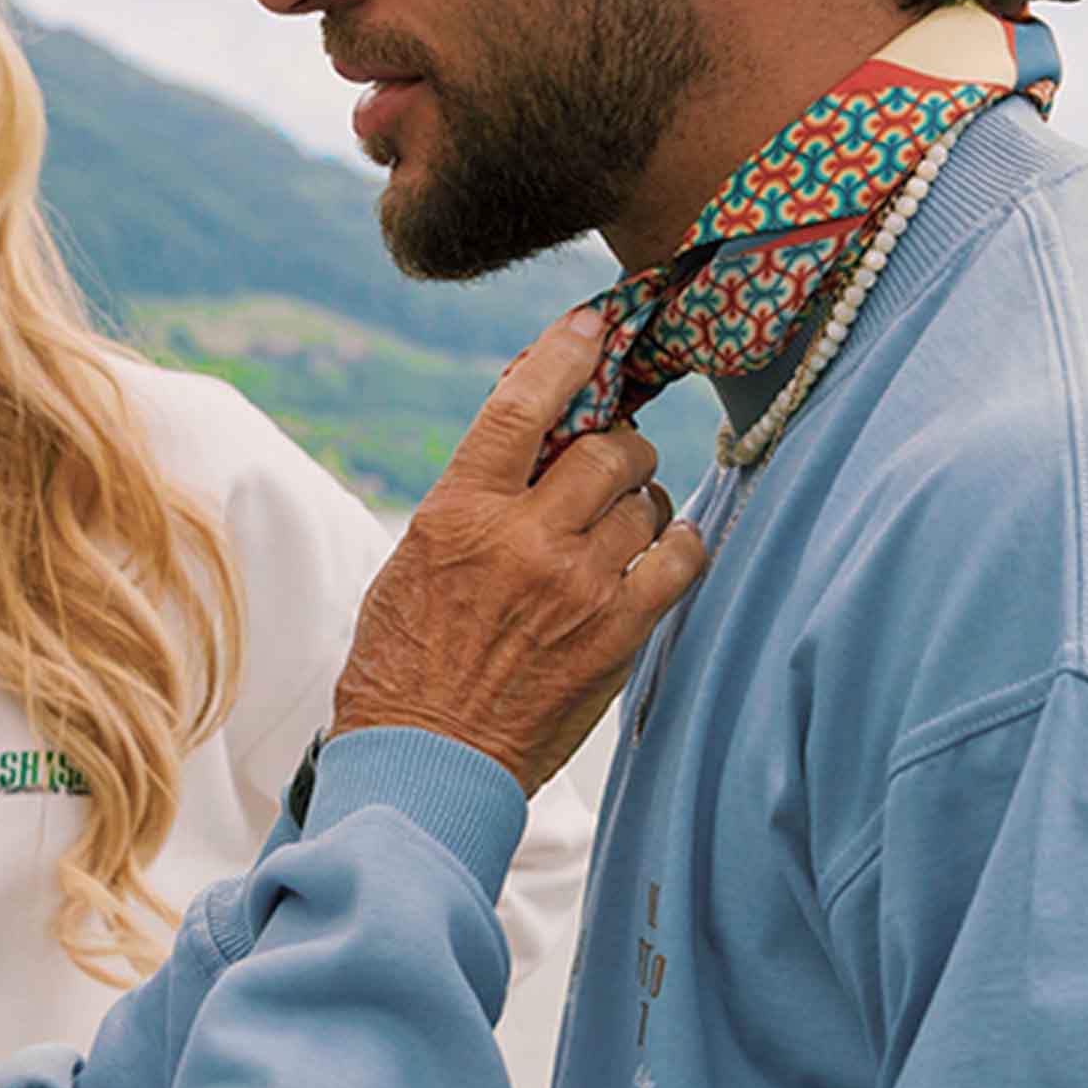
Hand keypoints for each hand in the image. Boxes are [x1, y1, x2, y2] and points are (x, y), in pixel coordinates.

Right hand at [332, 310, 704, 788]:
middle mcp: (524, 539)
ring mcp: (578, 586)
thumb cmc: (405, 664)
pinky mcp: (617, 634)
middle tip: (609, 463)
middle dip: (618, 446)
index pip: (524, 402)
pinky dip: (681, 544)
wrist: (426, 762)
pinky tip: (665, 550)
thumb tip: (533, 445)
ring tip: (621, 525)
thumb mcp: (415, 560)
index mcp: (460, 511)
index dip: (566, 351)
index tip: (591, 326)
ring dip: (643, 502)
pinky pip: (682, 559)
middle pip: (609, 448)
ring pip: (647, 500)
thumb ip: (474, 500)